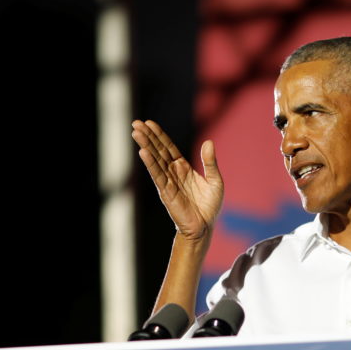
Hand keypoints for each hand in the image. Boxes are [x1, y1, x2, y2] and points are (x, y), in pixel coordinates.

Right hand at [131, 120, 222, 241]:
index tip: (149, 123)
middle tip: (135, 123)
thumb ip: (210, 162)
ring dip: (145, 146)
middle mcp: (173, 172)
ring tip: (135, 132)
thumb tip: (208, 142)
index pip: (168, 147)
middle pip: (158, 150)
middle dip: (147, 136)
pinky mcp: (166, 192)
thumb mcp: (215, 180)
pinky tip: (143, 152)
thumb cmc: (210, 205)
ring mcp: (168, 182)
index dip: (159, 135)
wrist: (205, 226)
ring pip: (155, 160)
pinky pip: (157, 175)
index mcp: (183, 167)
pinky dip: (150, 164)